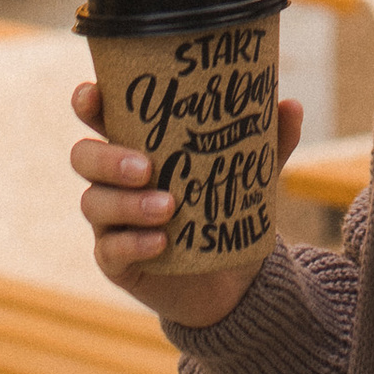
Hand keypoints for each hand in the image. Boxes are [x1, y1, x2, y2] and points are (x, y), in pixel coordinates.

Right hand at [71, 77, 304, 326]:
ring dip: (127, 203)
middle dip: (108, 158)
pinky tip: (161, 241)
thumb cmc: (226, 208)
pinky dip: (133, 243)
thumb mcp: (250, 173)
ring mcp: (109, 222)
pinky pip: (110, 250)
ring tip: (169, 206)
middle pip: (83, 157)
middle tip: (147, 166)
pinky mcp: (115, 261)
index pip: (98, 115)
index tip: (94, 94)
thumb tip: (290, 106)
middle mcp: (113, 180)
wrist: (230, 279)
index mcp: (135, 144)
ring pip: (94, 203)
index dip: (88, 101)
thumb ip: (268, 141)